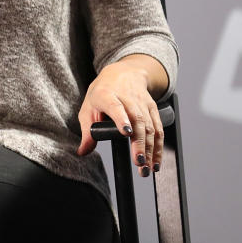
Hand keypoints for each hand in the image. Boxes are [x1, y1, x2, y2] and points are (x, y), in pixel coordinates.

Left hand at [77, 57, 165, 176]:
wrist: (123, 74)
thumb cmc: (102, 93)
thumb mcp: (88, 108)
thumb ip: (86, 131)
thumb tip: (83, 151)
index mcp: (106, 95)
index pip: (115, 106)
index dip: (122, 119)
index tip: (126, 132)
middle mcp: (127, 98)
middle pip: (137, 121)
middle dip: (140, 144)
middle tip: (139, 163)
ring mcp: (142, 103)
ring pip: (150, 127)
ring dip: (151, 149)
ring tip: (147, 168)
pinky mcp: (153, 108)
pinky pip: (158, 129)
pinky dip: (158, 146)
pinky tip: (156, 161)